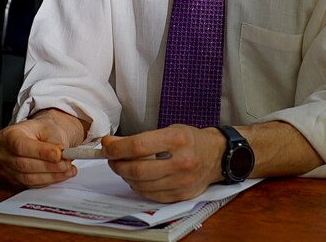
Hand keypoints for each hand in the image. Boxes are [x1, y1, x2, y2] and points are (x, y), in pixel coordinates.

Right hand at [0, 108, 86, 187]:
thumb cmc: (42, 131)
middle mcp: (3, 153)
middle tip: (67, 163)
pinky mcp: (14, 180)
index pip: (21, 146)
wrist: (40, 137)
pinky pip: (32, 184)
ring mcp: (6, 169)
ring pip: (28, 178)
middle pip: (24, 164)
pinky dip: (48, 181)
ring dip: (51, 176)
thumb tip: (61, 155)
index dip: (40, 152)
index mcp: (8, 135)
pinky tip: (60, 175)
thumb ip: (55, 142)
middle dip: (49, 166)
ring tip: (67, 169)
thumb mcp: (50, 129)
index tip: (58, 154)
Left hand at [101, 125, 224, 202]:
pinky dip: (138, 186)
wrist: (217, 156)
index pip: (138, 146)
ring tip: (125, 166)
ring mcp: (181, 181)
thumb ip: (144, 138)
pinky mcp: (180, 195)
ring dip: (125, 176)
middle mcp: (181, 162)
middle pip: (136, 169)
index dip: (116, 147)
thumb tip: (115, 144)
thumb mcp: (170, 129)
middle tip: (112, 157)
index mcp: (178, 139)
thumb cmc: (193, 140)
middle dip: (117, 164)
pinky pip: (150, 195)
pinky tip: (138, 178)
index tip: (107, 145)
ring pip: (140, 184)